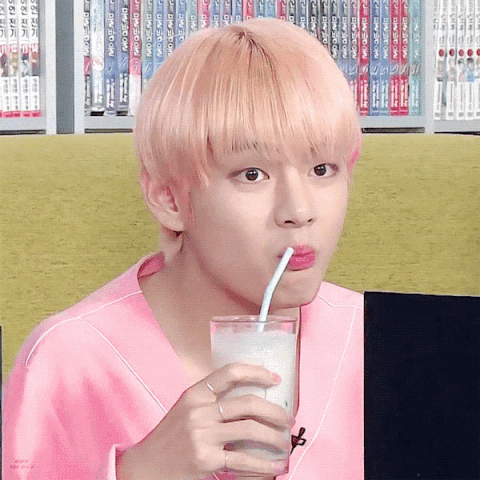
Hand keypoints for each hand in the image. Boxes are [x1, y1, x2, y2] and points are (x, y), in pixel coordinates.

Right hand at [116, 363, 293, 479]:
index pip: (230, 372)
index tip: (274, 378)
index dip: (256, 372)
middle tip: (287, 419)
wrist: (145, 466)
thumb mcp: (186, 409)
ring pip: (250, 429)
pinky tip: (276, 466)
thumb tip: (251, 400)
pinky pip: (243, 459)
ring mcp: (202, 434)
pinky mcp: (205, 459)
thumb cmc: (170, 437)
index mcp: (195, 393)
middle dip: (275, 411)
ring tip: (285, 442)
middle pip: (248, 402)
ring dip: (274, 436)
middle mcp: (199, 410)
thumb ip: (212, 401)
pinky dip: (264, 464)